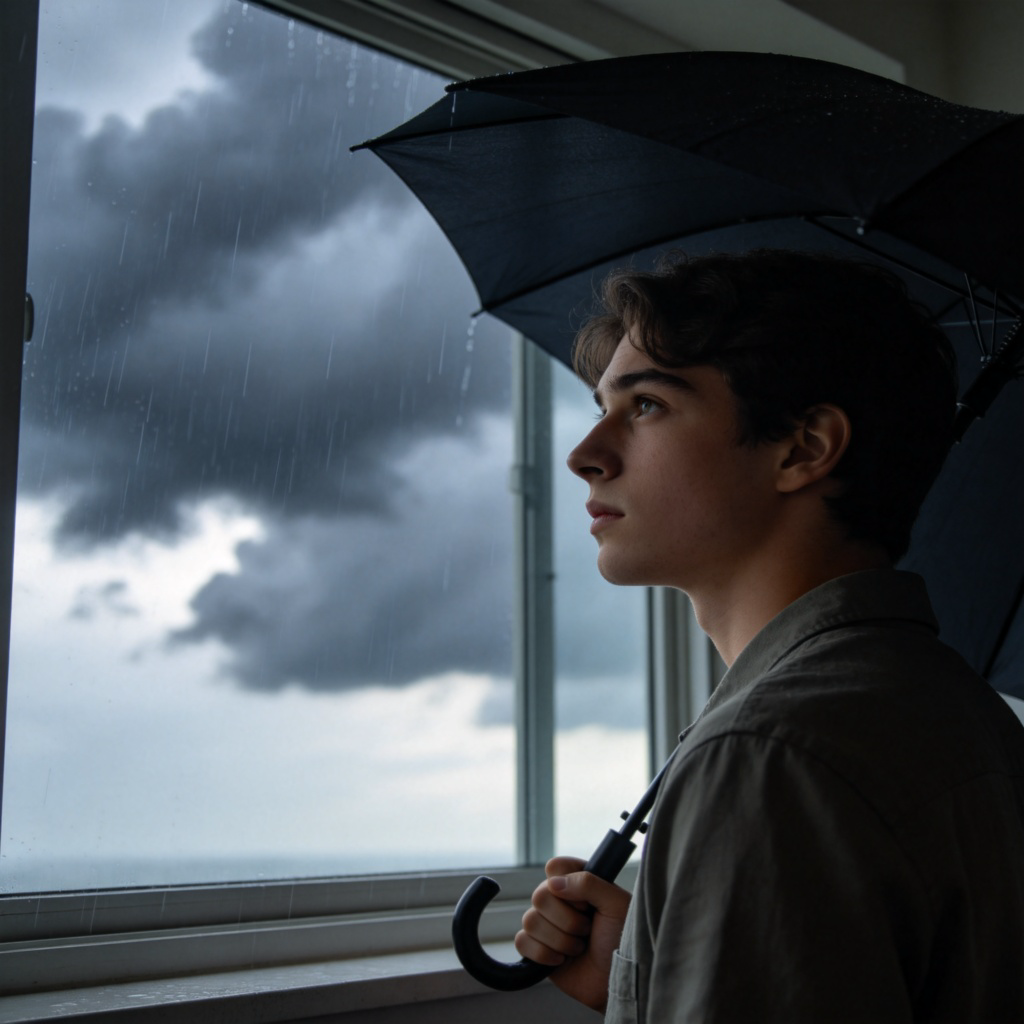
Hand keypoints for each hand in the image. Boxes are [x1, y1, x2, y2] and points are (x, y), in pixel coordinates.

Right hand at [514, 855, 631, 1011]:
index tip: (586, 903)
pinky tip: (562, 960)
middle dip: (567, 920)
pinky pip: (522, 942)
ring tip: (579, 947)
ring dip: (560, 940)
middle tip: (587, 930)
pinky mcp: (538, 948)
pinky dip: (543, 954)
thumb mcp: (615, 904)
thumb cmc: (623, 940)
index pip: (555, 867)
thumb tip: (553, 883)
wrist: (617, 981)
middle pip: (539, 896)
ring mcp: (547, 924)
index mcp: (578, 884)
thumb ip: (588, 883)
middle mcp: (560, 901)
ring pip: (530, 920)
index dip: (567, 884)